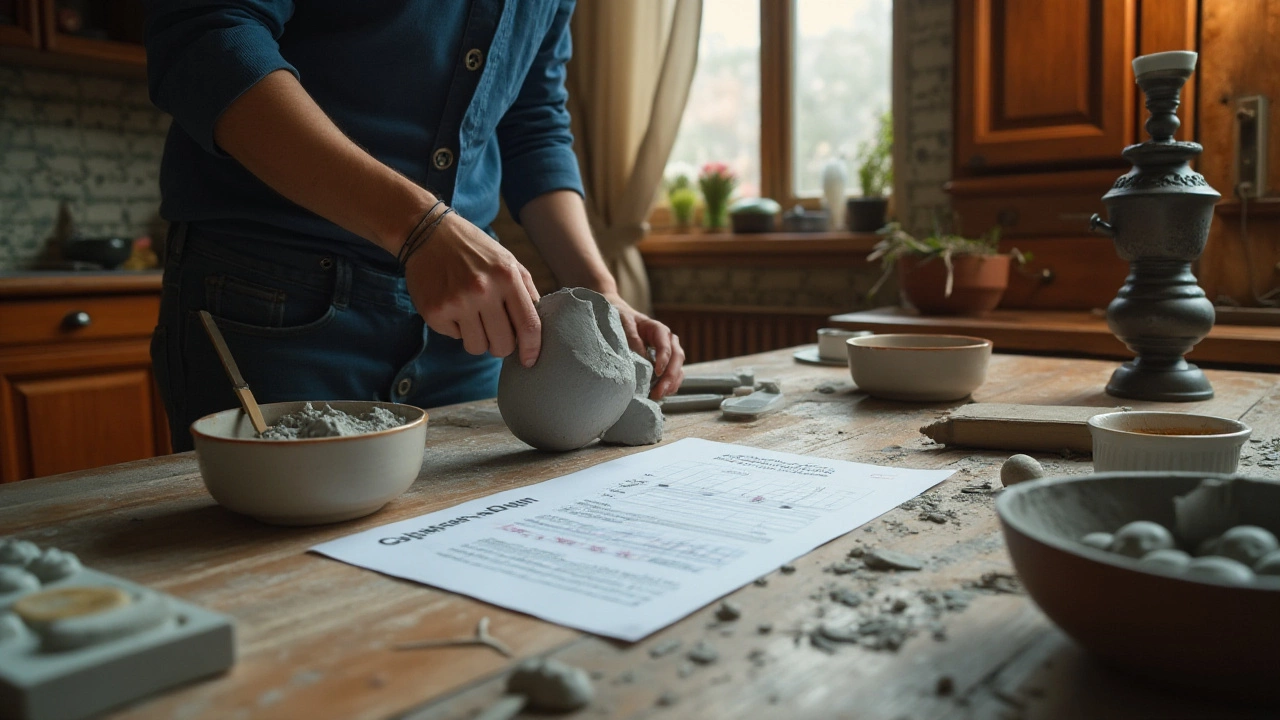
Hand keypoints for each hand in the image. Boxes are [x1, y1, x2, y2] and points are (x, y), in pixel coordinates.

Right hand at [404, 211, 541, 366]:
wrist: (429, 232)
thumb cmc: (474, 250)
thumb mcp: (508, 260)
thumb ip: (526, 291)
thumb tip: (539, 325)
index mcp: (507, 277)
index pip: (528, 325)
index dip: (532, 349)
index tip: (531, 361)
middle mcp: (483, 290)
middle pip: (503, 345)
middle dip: (502, 345)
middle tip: (495, 332)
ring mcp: (457, 302)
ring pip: (478, 347)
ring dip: (477, 338)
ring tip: (471, 315)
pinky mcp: (435, 311)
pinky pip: (454, 337)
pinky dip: (455, 327)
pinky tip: (451, 304)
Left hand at [603, 292, 685, 398]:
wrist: (622, 319)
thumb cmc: (622, 319)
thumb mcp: (624, 323)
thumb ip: (632, 337)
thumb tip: (640, 357)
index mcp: (659, 329)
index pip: (666, 345)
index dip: (664, 359)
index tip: (657, 372)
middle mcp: (669, 341)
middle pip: (677, 358)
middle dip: (670, 377)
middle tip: (659, 391)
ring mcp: (670, 352)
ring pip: (678, 368)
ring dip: (671, 384)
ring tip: (659, 396)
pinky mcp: (666, 363)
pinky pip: (674, 375)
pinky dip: (670, 386)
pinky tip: (661, 394)